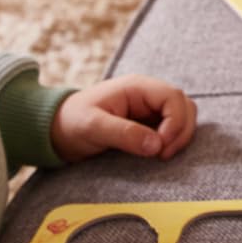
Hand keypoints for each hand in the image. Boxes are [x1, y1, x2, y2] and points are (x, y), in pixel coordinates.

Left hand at [52, 76, 196, 163]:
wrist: (56, 130)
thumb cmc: (72, 122)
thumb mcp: (94, 127)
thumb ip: (125, 134)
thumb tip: (157, 145)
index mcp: (137, 87)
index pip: (173, 97)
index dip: (175, 122)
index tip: (160, 147)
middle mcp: (148, 95)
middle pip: (184, 106)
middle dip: (181, 131)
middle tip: (163, 155)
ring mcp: (149, 108)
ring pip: (183, 116)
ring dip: (180, 135)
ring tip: (162, 155)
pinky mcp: (148, 123)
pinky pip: (172, 128)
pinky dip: (173, 140)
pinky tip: (159, 153)